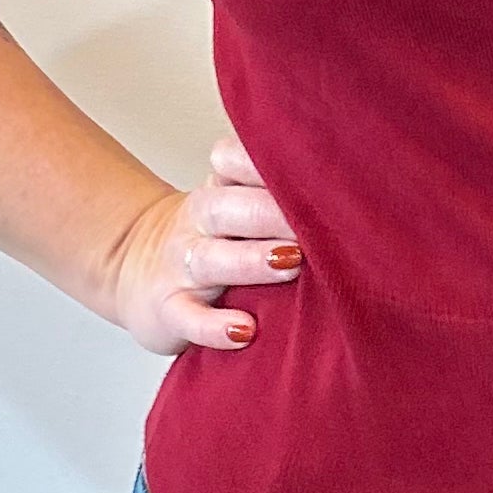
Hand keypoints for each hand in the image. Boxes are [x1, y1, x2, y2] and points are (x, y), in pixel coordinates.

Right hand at [100, 127, 303, 356]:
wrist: (140, 274)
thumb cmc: (218, 241)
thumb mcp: (239, 208)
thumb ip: (282, 197)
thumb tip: (352, 191)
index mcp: (219, 190)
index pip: (230, 161)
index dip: (259, 162)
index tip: (307, 168)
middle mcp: (198, 222)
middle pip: (225, 208)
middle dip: (270, 214)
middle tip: (312, 226)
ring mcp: (181, 265)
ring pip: (210, 260)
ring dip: (252, 261)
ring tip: (291, 263)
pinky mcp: (169, 309)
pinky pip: (186, 317)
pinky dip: (213, 327)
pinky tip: (244, 331)